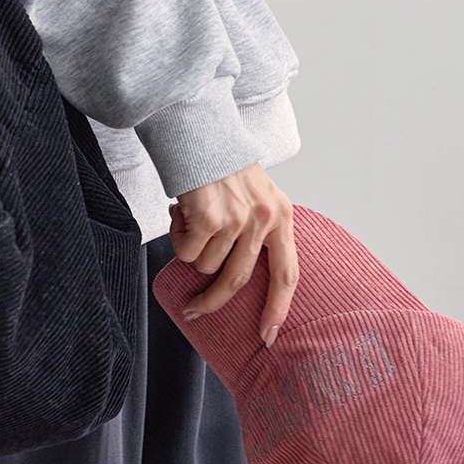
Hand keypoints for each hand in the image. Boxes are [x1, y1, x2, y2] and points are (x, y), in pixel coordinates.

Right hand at [170, 171, 297, 346]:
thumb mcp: (253, 194)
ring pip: (206, 265)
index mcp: (281, 214)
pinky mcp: (210, 218)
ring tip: (188, 218)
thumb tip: (232, 276)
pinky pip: (186, 251)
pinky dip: (176, 236)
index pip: (287, 272)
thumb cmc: (218, 163)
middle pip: (239, 280)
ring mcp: (238, 219)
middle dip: (214, 301)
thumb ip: (254, 228)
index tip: (269, 336)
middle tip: (194, 311)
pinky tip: (179, 211)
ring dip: (190, 248)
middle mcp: (264, 218)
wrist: (195, 127)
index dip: (279, 308)